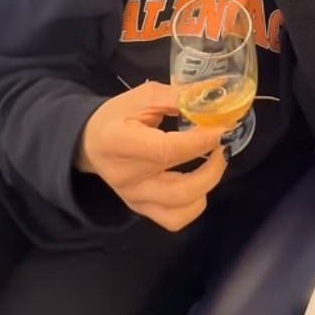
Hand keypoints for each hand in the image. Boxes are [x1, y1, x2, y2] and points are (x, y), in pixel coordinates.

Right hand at [76, 81, 227, 231]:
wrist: (90, 143)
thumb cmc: (117, 116)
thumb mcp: (143, 96)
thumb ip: (178, 97)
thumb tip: (214, 97)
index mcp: (119, 142)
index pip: (165, 150)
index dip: (200, 141)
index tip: (223, 129)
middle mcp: (126, 178)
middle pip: (179, 188)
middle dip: (213, 167)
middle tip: (223, 143)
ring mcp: (133, 198)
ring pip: (181, 209)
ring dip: (208, 184)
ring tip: (214, 160)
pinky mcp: (141, 209)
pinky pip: (175, 219)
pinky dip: (195, 202)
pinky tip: (199, 180)